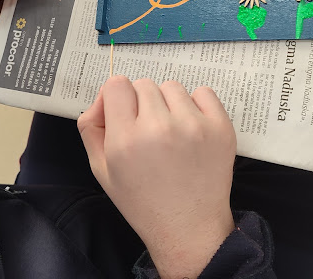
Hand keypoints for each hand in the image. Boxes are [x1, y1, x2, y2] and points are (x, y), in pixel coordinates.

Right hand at [78, 76, 235, 278]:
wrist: (188, 228)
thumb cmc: (142, 200)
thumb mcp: (101, 169)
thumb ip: (91, 127)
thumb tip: (102, 98)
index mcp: (126, 139)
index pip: (116, 84)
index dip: (116, 98)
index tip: (123, 114)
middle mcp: (159, 128)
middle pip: (143, 84)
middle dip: (141, 103)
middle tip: (147, 131)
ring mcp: (194, 126)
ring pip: (171, 87)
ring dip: (167, 104)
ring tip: (170, 131)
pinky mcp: (221, 128)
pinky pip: (203, 92)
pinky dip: (196, 104)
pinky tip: (191, 128)